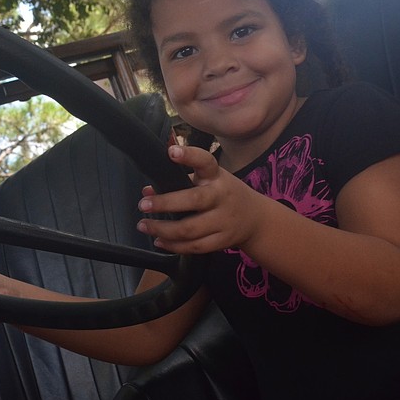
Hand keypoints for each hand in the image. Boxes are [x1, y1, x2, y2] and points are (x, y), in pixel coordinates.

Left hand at [136, 145, 264, 253]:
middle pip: (193, 200)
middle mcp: (221, 196)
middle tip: (143, 205)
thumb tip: (147, 191)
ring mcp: (224, 220)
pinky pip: (195, 247)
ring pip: (190, 229)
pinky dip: (174, 245)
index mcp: (217, 176)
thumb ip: (178, 183)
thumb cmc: (223, 194)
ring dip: (163, 229)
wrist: (256, 219)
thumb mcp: (207, 181)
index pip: (205, 162)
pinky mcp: (223, 240)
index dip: (189, 156)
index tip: (171, 152)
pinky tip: (160, 241)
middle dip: (165, 203)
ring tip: (144, 225)